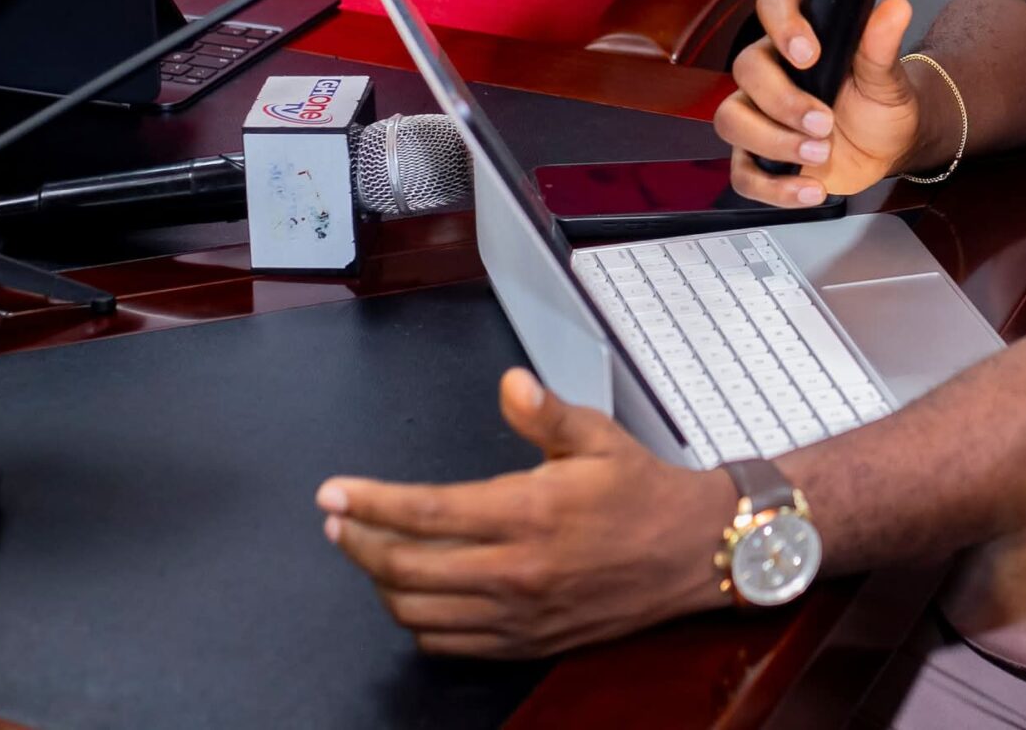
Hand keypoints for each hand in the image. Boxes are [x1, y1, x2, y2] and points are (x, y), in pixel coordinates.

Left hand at [317, 368, 730, 657]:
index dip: (369, 502)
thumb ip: (546, 412)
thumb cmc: (644, 492)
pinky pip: (448, 642)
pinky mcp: (526, 642)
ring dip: (380, 583)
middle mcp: (517, 570)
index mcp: (530, 512)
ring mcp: (518, 615)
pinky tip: (414, 593)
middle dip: (357, 542)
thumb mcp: (600, 437)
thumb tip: (509, 383)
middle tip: (338, 520)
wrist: (693, 554)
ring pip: (417, 611)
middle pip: (406, 568)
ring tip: (369, 551)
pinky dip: (417, 620)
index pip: (425, 511)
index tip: (332, 493)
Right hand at [715, 0, 923, 208]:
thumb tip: (896, 9)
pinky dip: (775, 189)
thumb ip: (882, 46)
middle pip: (746, 70)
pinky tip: (812, 190)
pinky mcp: (759, 158)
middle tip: (824, 123)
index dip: (782, 25)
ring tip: (820, 155)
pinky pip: (743, 174)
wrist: (886, 148)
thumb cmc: (879, 104)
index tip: (809, 54)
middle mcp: (771, 72)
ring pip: (732, 120)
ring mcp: (759, 116)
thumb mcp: (886, 78)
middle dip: (783, 101)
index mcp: (799, 38)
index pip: (772, 7)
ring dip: (773, 142)